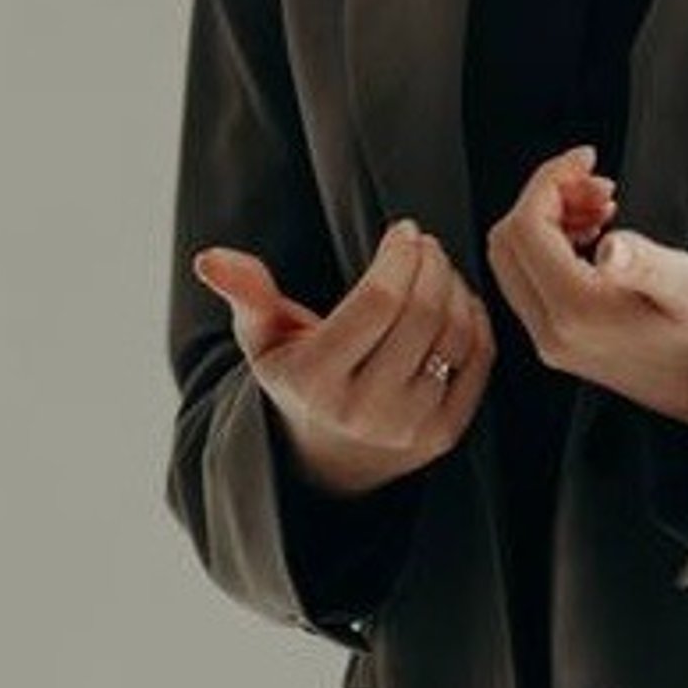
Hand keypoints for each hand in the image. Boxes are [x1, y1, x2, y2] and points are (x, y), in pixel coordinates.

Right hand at [190, 220, 495, 496]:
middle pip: (421, 313)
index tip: (404, 230)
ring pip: (454, 334)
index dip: (399, 257)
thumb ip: (246, 294)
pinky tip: (458, 300)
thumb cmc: (296, 377)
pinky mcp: (445, 434)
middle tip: (425, 242)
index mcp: (315, 382)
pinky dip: (475, 319)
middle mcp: (364, 411)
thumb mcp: (263, 339)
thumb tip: (209, 258)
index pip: (378, 303)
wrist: (329, 457)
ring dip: (455, 286)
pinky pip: (478, 360)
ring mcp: (409, 427)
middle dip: (431, 263)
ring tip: (439, 266)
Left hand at [487, 144, 687, 433]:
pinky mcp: (565, 343)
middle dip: (547, 198)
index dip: (551, 180)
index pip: (527, 227)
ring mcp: (555, 342)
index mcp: (576, 313)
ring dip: (550, 219)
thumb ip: (646, 264)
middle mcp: (554, 333)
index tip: (588, 158)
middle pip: (509, 242)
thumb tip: (610, 248)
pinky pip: (534, 281)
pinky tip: (600, 235)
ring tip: (604, 205)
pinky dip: (555, 246)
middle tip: (598, 183)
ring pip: (517, 260)